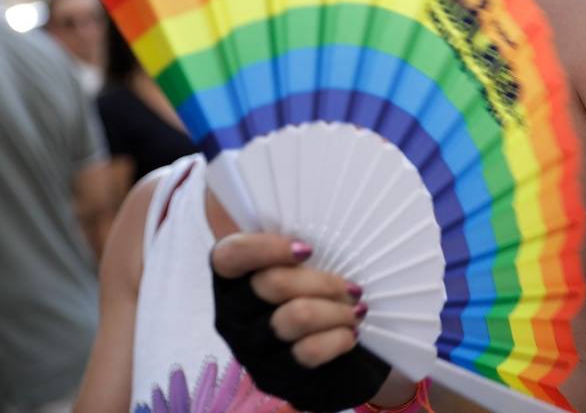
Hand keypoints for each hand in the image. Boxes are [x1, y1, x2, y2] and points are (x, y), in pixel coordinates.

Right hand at [211, 232, 392, 410]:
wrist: (339, 358)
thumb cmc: (318, 297)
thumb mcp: (306, 266)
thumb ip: (297, 242)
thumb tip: (316, 209)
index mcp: (232, 280)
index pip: (228, 256)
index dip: (264, 248)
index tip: (308, 249)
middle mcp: (233, 315)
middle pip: (271, 284)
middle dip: (322, 281)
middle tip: (352, 286)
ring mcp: (251, 349)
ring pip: (295, 316)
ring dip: (336, 309)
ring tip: (357, 309)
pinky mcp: (274, 376)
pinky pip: (309, 351)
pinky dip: (338, 338)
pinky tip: (351, 332)